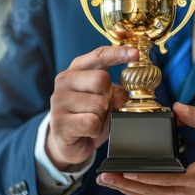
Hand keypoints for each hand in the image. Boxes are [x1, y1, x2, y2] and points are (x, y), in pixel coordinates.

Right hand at [47, 46, 137, 170]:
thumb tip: (122, 94)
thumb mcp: (104, 98)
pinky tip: (88, 131)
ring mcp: (59, 101)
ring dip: (102, 117)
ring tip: (93, 120)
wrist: (68, 142)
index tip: (135, 54)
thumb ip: (114, 90)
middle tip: (103, 108)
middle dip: (109, 97)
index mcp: (77, 69)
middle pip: (101, 79)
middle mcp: (65, 81)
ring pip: (98, 104)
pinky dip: (96, 130)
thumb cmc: (88, 116)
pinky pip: (91, 123)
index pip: (99, 55)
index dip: (118, 53)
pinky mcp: (58, 122)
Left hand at [96, 102, 194, 194]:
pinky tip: (127, 187)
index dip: (142, 177)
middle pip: (151, 193)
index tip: (123, 171)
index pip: (164, 180)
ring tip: (108, 182)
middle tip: (103, 177)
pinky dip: (141, 194)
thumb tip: (177, 107)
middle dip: (125, 185)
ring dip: (129, 191)